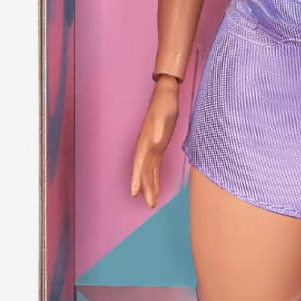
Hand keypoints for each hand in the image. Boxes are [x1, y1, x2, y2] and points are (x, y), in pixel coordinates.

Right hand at [129, 80, 181, 206]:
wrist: (166, 95)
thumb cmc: (164, 105)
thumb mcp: (163, 115)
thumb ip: (157, 129)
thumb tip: (154, 142)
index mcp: (144, 141)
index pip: (138, 164)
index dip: (136, 179)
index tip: (134, 193)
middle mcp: (145, 147)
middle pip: (143, 171)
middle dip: (145, 188)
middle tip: (150, 204)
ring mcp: (151, 147)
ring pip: (148, 171)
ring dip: (150, 186)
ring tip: (152, 202)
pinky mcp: (158, 146)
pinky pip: (154, 166)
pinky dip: (155, 177)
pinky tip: (156, 186)